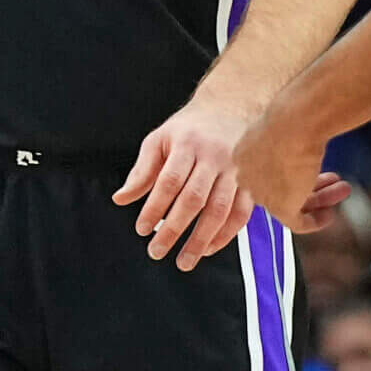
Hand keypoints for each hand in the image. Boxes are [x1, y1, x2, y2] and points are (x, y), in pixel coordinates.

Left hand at [117, 99, 255, 270]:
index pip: (169, 180)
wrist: (231, 108)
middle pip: (194, 198)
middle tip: (156, 251)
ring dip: (202, 239)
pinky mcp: (251, 182)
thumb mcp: (159, 140)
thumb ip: (141, 171)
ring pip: (220, 209)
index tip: (142, 229)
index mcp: (187, 143)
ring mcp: (236, 170)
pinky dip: (226, 235)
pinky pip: (241, 213)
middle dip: (174, 229)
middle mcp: (214, 156)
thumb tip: (120, 199)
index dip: (155, 207)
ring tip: (184, 262)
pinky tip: (208, 249)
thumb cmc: (188, 130)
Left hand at [233, 102, 345, 234]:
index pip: (267, 171)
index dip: (293, 170)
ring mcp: (262, 193)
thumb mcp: (285, 123)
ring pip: (292, 202)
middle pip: (281, 186)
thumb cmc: (292, 115)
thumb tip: (302, 133)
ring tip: (343, 189)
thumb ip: (289, 136)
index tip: (313, 168)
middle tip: (333, 178)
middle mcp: (249, 176)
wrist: (294, 122)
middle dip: (312, 183)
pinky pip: (297, 223)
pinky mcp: (279, 208)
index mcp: (244, 154)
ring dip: (321, 197)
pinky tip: (330, 213)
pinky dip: (315, 221)